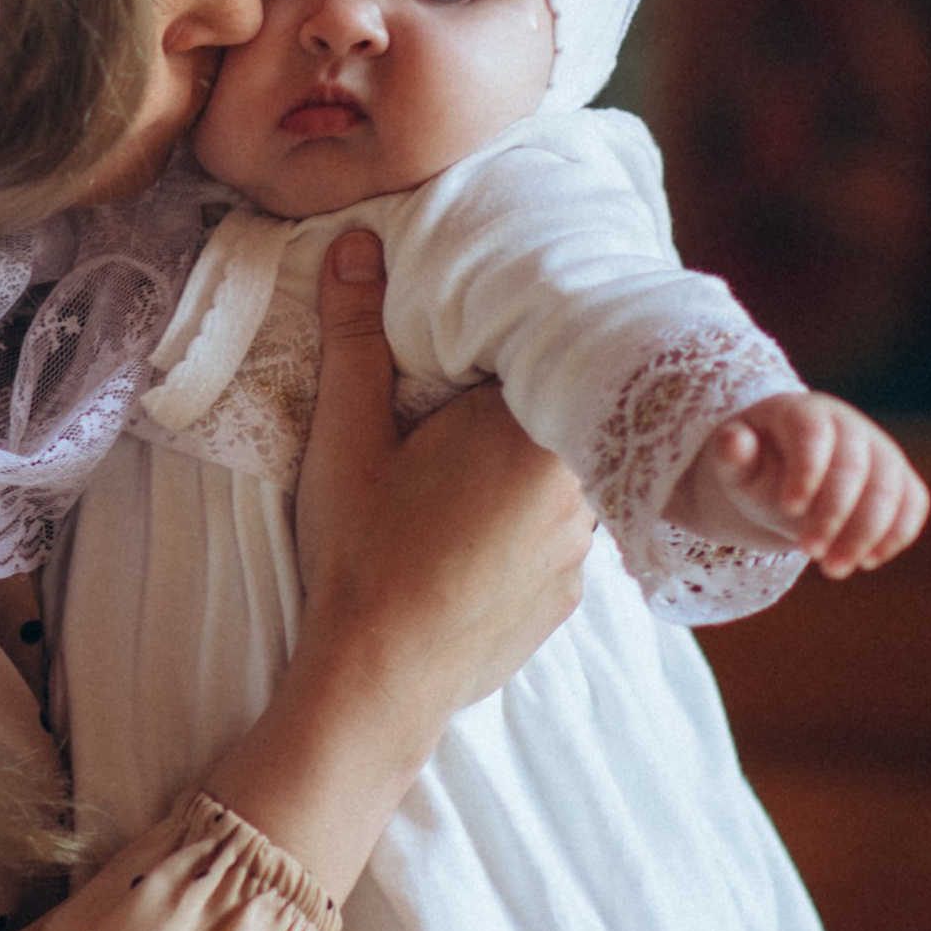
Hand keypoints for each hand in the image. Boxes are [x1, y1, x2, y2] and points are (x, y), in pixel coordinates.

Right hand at [295, 231, 594, 723]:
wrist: (377, 685)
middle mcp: (581, 488)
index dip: (517, 338)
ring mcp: (582, 549)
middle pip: (564, 412)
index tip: (479, 336)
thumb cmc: (363, 556)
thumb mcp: (348, 438)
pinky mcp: (568, 596)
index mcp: (536, 432)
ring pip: (565, 475)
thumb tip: (358, 245)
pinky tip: (469, 531)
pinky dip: (523, 522)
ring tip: (463, 465)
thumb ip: (358, 338)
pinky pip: (558, 533)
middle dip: (520, 397)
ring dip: (525, 462)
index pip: (552, 353)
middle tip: (458, 395)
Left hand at [674, 390, 928, 579]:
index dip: (806, 470)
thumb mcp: (736, 466)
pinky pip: (913, 502)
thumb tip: (733, 441)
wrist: (786, 478)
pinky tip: (869, 560)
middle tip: (810, 552)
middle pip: (855, 465)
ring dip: (866, 533)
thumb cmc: (758, 470)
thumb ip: (732, 456)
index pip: (813, 434)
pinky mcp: (900, 479)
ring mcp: (881, 450)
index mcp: (805, 413)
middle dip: (835, 513)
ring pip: (889, 487)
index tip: (789, 509)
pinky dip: (897, 533)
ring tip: (835, 568)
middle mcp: (850, 426)